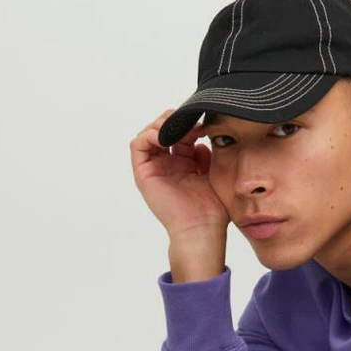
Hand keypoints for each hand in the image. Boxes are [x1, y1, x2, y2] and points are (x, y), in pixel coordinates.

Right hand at [129, 107, 229, 240]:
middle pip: (164, 131)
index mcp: (183, 166)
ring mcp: (154, 169)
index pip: (182, 135)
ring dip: (161, 125)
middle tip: (190, 123)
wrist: (201, 228)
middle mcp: (167, 166)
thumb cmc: (211, 210)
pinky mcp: (143, 174)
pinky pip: (138, 145)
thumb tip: (201, 142)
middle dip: (175, 122)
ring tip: (177, 127)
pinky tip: (166, 137)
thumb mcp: (212, 175)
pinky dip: (149, 135)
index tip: (204, 126)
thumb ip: (205, 156)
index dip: (191, 126)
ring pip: (149, 134)